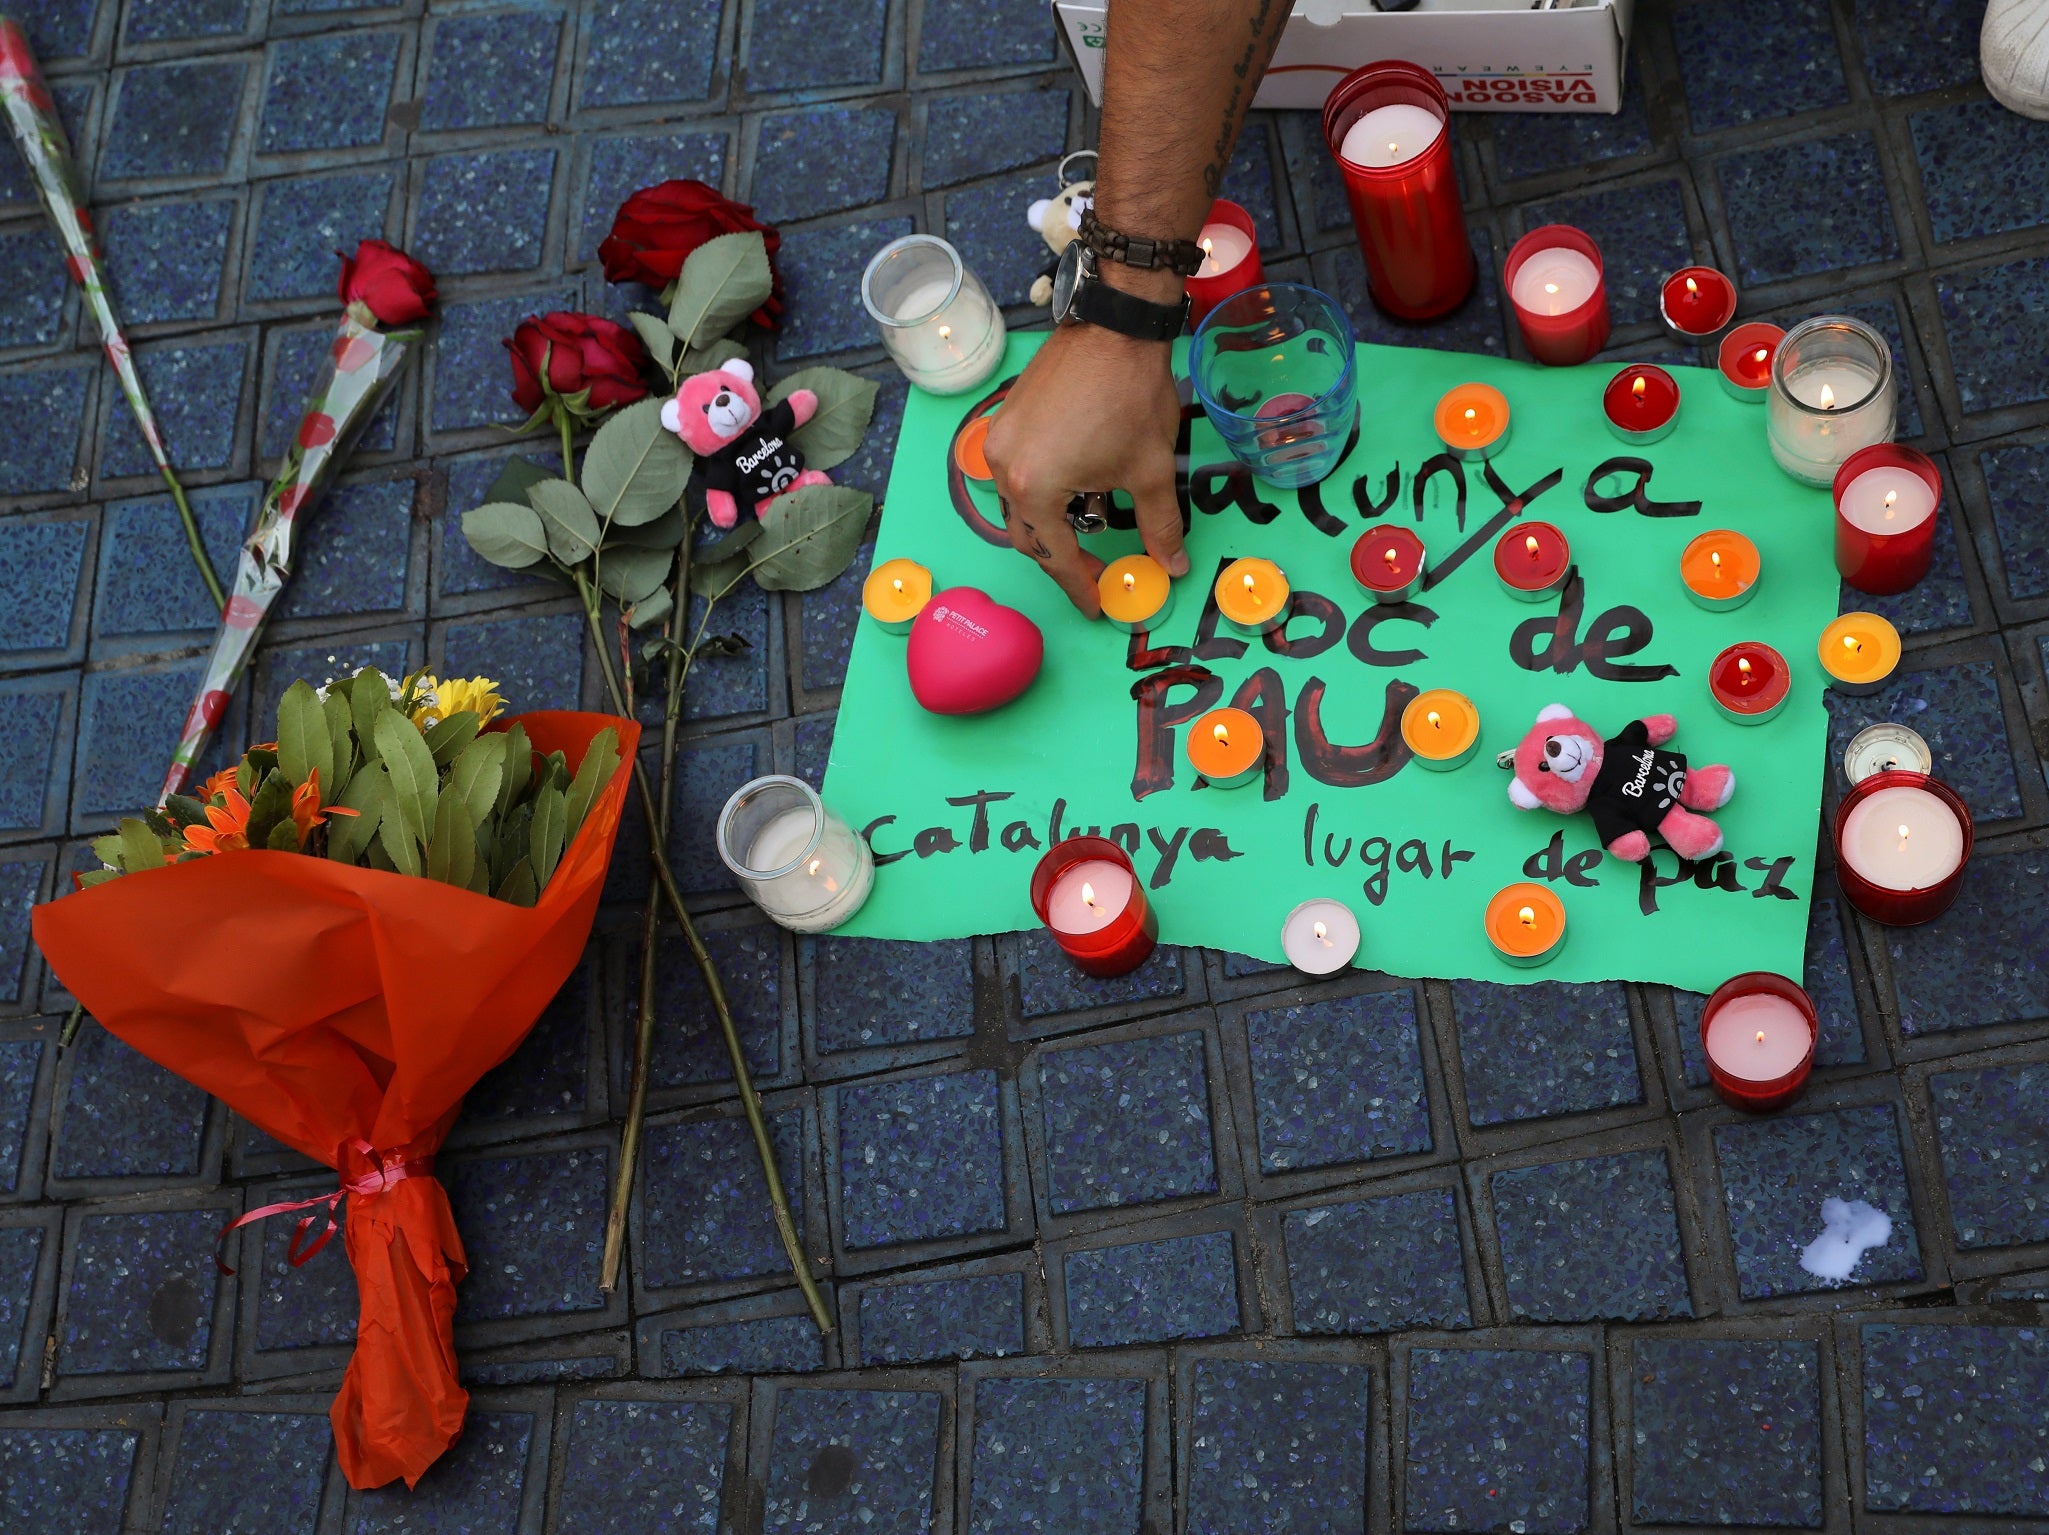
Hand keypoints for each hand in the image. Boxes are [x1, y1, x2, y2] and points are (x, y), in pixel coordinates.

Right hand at [983, 322, 1189, 617]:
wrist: (1115, 326)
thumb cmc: (1131, 396)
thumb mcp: (1151, 471)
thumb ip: (1160, 526)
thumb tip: (1174, 565)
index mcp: (1035, 489)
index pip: (1055, 555)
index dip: (1079, 585)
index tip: (1096, 605)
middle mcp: (1004, 468)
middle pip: (1027, 536)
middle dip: (1060, 558)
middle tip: (1093, 573)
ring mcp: (999, 441)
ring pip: (1017, 504)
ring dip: (1048, 523)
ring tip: (1087, 527)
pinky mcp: (1005, 419)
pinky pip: (1014, 471)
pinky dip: (1040, 490)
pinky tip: (1073, 486)